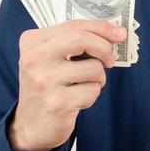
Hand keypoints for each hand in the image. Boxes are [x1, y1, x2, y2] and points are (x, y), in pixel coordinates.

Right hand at [10, 18, 126, 150]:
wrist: (30, 125)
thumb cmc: (47, 87)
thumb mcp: (51, 58)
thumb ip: (75, 42)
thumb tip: (116, 32)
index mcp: (32, 42)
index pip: (73, 25)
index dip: (101, 27)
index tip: (119, 33)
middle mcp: (35, 59)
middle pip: (82, 39)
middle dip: (104, 48)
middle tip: (109, 60)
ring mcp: (45, 81)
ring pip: (93, 68)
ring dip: (98, 78)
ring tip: (84, 85)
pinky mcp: (58, 102)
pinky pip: (93, 90)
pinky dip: (92, 95)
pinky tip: (77, 100)